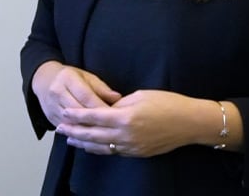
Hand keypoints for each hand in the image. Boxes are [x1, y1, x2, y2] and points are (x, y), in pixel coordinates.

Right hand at [32, 61, 121, 127]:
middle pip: (78, 111)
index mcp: (67, 78)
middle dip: (96, 120)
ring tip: (103, 135)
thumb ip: (101, 88)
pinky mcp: (50, 118)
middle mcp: (57, 92)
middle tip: (112, 128)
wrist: (44, 80)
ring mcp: (52, 106)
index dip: (101, 107)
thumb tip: (117, 98)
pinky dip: (79, 134)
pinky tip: (90, 138)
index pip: (86, 96)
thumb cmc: (69, 78)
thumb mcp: (86, 76)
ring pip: (72, 123)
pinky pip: (66, 129)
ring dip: (87, 130)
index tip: (115, 115)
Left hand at [57, 90, 201, 157]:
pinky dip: (99, 149)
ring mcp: (132, 147)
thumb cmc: (168, 103)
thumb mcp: (140, 96)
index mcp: (125, 117)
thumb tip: (105, 110)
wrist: (190, 123)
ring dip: (83, 143)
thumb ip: (119, 105)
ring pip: (101, 147)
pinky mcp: (137, 153)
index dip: (77, 116)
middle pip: (92, 135)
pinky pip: (113, 152)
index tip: (64, 113)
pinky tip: (91, 146)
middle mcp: (126, 135)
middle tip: (59, 128)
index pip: (94, 117)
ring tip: (70, 139)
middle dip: (74, 131)